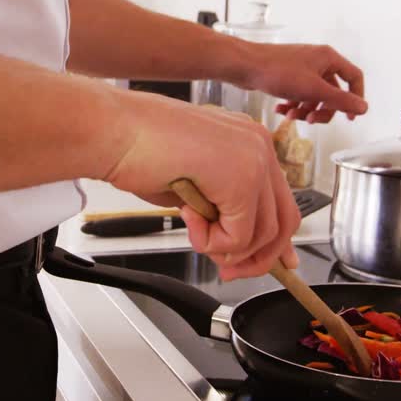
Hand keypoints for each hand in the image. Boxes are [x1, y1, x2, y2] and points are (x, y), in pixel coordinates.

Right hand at [102, 90, 300, 279]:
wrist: (115, 131)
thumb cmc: (140, 150)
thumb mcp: (195, 186)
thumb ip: (222, 209)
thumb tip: (238, 243)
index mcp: (250, 141)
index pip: (283, 202)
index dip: (273, 242)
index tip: (262, 262)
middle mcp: (258, 145)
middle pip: (284, 221)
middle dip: (257, 256)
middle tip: (228, 269)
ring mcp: (254, 159)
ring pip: (263, 233)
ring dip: (224, 247)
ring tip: (193, 230)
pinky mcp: (241, 177)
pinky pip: (240, 235)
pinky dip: (211, 242)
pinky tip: (188, 218)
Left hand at [239, 43, 366, 123]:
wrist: (244, 65)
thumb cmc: (277, 71)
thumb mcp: (313, 90)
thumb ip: (340, 100)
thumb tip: (364, 108)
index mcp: (329, 58)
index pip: (354, 77)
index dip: (356, 98)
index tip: (349, 117)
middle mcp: (318, 61)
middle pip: (332, 92)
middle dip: (321, 110)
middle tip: (309, 121)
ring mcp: (303, 68)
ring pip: (314, 96)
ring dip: (304, 110)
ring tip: (289, 115)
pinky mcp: (289, 75)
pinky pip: (299, 94)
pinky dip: (293, 104)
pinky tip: (280, 109)